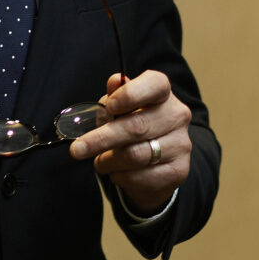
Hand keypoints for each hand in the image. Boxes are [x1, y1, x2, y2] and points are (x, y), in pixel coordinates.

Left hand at [67, 69, 191, 214]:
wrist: (156, 162)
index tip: (109, 106)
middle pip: (137, 126)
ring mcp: (181, 144)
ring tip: (101, 162)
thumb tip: (114, 81)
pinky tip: (119, 172)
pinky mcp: (179, 170)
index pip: (154, 85)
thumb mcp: (120, 110)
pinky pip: (141, 177)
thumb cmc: (133, 128)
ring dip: (109, 161)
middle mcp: (177, 116)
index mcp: (163, 93)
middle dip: (102, 139)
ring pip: (135, 155)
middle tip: (77, 150)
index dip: (130, 95)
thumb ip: (115, 96)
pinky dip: (121, 177)